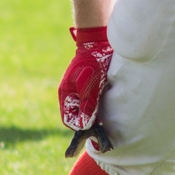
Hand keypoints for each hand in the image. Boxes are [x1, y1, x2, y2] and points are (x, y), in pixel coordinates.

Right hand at [57, 26, 113, 156]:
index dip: (80, 127)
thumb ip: (87, 104)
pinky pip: (93, 104)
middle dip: (88, 124)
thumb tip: (84, 125)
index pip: (69, 120)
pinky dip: (99, 109)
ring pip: (86, 112)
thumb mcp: (89, 85)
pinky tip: (108, 110)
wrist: (99, 44)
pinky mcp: (91, 89)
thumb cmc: (91, 63)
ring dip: (95, 117)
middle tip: (102, 130)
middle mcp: (72, 95)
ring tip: (106, 122)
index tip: (93, 131)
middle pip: (77, 118)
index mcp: (66, 95)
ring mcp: (80, 92)